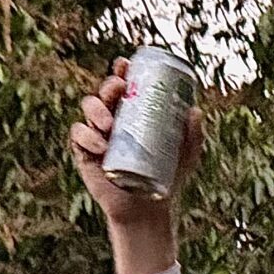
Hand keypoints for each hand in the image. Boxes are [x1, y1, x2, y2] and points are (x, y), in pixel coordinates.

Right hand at [69, 60, 204, 273]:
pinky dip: (87, 136)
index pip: (124, 86)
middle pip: (104, 93)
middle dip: (108, 85)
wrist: (150, 210)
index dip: (121, 71)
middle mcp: (113, 119)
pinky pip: (78, 136)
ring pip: (88, 109)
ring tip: (109, 123)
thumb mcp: (186, 155)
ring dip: (95, 109)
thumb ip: (193, 135)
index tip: (125, 63)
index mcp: (133, 114)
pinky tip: (100, 144)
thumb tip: (195, 110)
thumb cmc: (167, 177)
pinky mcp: (85, 153)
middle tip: (119, 89)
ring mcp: (97, 135)